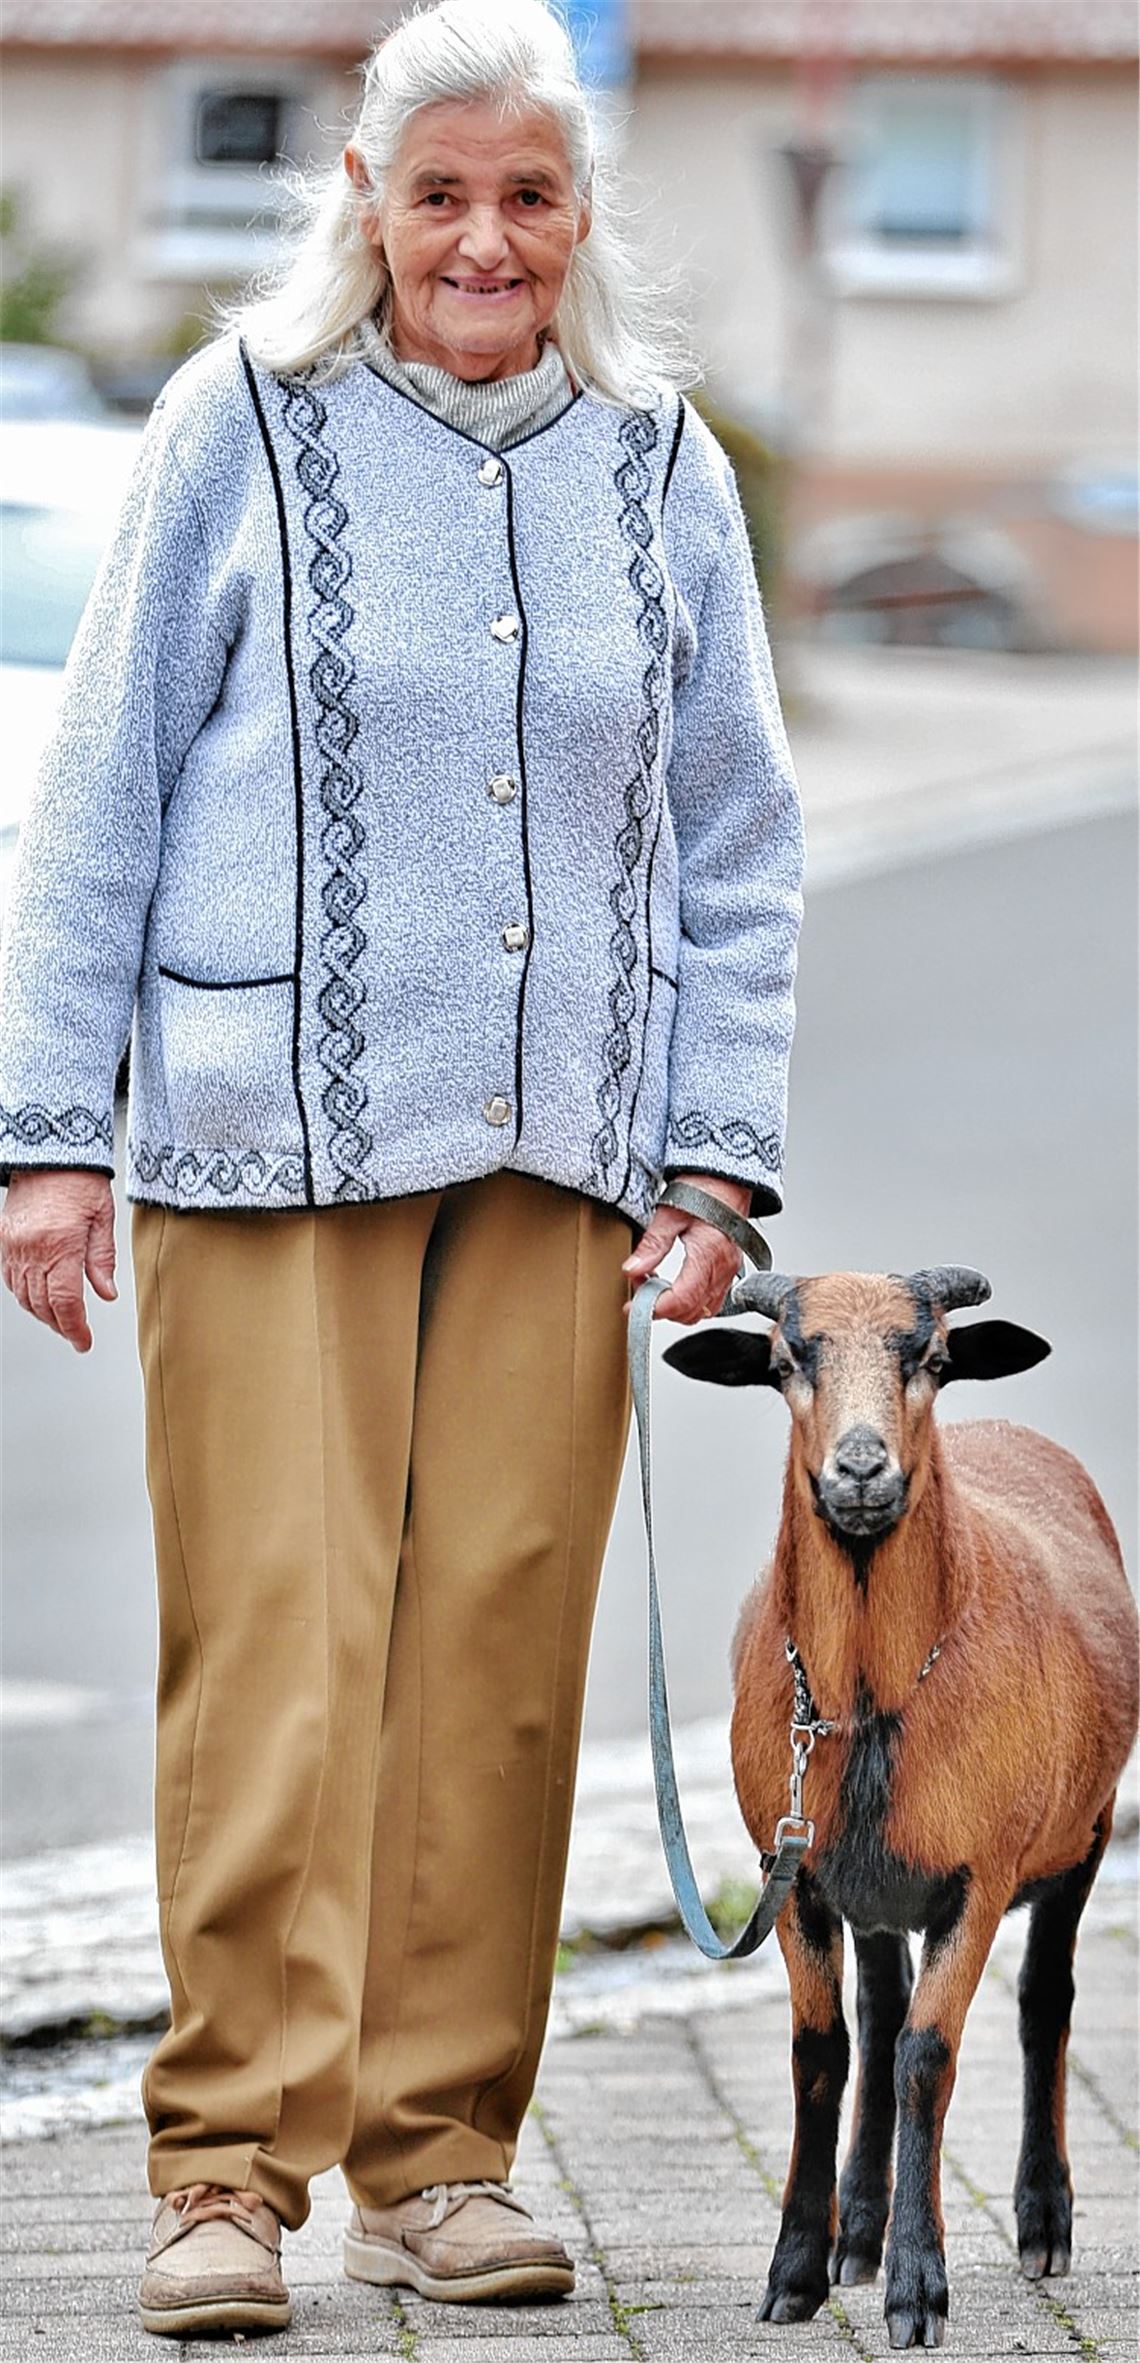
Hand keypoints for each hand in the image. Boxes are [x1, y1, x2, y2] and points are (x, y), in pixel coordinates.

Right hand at [1, 1169, 116, 1352]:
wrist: (48, 1152)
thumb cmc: (79, 1179)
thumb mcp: (102, 1217)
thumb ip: (102, 1259)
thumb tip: (106, 1293)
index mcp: (60, 1244)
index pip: (65, 1302)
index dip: (75, 1328)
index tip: (84, 1341)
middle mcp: (32, 1248)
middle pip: (42, 1304)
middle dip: (61, 1325)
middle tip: (76, 1334)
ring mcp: (13, 1246)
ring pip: (23, 1296)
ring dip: (42, 1313)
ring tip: (62, 1319)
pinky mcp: (4, 1240)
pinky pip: (11, 1279)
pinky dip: (25, 1294)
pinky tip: (40, 1297)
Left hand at [623, 1172, 750, 1324]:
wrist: (728, 1176)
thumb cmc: (703, 1188)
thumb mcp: (669, 1214)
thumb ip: (652, 1245)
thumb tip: (632, 1270)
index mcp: (708, 1254)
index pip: (682, 1299)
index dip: (654, 1309)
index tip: (633, 1307)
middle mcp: (723, 1267)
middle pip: (692, 1312)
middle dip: (663, 1309)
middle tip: (640, 1290)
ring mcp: (729, 1270)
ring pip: (704, 1310)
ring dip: (677, 1307)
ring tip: (655, 1286)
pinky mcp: (729, 1268)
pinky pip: (713, 1299)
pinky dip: (692, 1300)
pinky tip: (675, 1284)